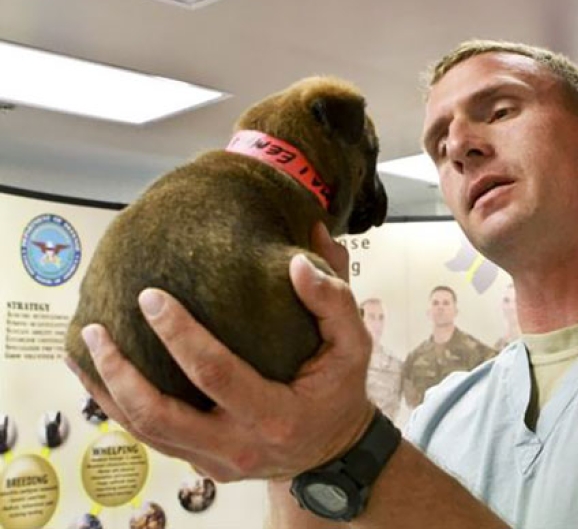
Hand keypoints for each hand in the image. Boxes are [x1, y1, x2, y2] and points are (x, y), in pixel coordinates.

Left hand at [66, 222, 374, 480]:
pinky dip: (118, 406)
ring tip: (82, 348)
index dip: (180, 336)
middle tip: (96, 329)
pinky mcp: (200, 462)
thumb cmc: (339, 392)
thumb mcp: (353, 345)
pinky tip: (98, 376)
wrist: (333, 450)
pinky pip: (150, 438)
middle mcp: (239, 446)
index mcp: (276, 415)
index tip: (151, 297)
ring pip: (145, 433)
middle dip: (121, 371)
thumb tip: (300, 256)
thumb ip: (333, 299)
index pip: (216, 375)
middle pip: (161, 416)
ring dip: (107, 391)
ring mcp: (214, 460)